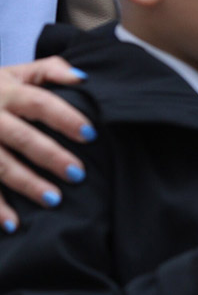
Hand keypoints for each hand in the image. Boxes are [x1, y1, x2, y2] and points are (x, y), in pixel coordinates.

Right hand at [0, 58, 91, 231]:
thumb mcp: (17, 73)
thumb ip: (51, 70)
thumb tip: (85, 78)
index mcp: (7, 92)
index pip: (40, 103)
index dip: (65, 117)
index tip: (91, 134)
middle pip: (22, 137)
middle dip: (50, 156)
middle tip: (78, 174)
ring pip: (0, 164)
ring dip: (26, 184)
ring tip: (54, 200)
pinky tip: (12, 224)